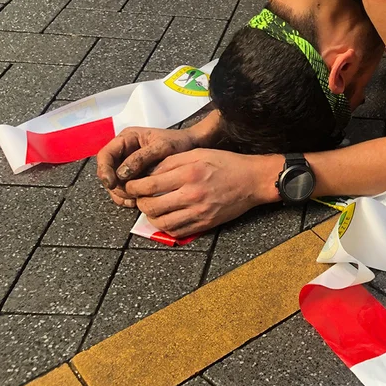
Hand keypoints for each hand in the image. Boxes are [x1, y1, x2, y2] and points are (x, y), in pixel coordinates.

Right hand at [96, 127, 197, 207]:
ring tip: (135, 199)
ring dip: (121, 194)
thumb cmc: (179, 142)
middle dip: (116, 186)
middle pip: (108, 172)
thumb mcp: (162, 147)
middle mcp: (124, 152)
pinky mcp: (134, 177)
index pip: (105, 155)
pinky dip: (127, 197)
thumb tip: (122, 173)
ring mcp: (127, 165)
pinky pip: (124, 189)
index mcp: (127, 139)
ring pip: (114, 183)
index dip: (105, 170)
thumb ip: (141, 158)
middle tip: (130, 194)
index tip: (112, 183)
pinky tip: (136, 202)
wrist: (193, 147)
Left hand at [124, 149, 282, 237]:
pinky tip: (167, 217)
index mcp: (189, 173)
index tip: (131, 185)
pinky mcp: (205, 224)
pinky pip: (176, 231)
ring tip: (152, 208)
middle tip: (141, 197)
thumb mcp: (198, 153)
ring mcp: (199, 212)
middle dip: (139, 202)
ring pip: (161, 222)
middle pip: (151, 206)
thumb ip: (172, 162)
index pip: (148, 185)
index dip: (133, 187)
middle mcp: (192, 194)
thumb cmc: (227, 164)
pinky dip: (166, 226)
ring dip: (151, 216)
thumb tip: (149, 172)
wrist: (253, 180)